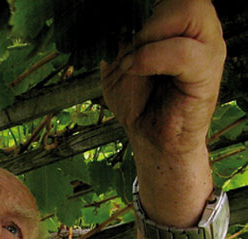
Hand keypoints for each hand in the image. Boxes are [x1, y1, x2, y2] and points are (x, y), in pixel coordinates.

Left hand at [100, 0, 225, 159]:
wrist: (151, 138)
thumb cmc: (138, 100)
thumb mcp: (119, 61)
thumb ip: (120, 37)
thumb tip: (117, 20)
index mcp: (180, 21)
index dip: (141, 8)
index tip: (124, 33)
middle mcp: (200, 27)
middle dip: (146, 19)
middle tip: (129, 48)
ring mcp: (209, 45)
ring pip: (187, 12)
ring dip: (148, 37)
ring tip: (133, 63)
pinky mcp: (209, 69)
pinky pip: (182, 51)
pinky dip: (151, 58)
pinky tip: (135, 70)